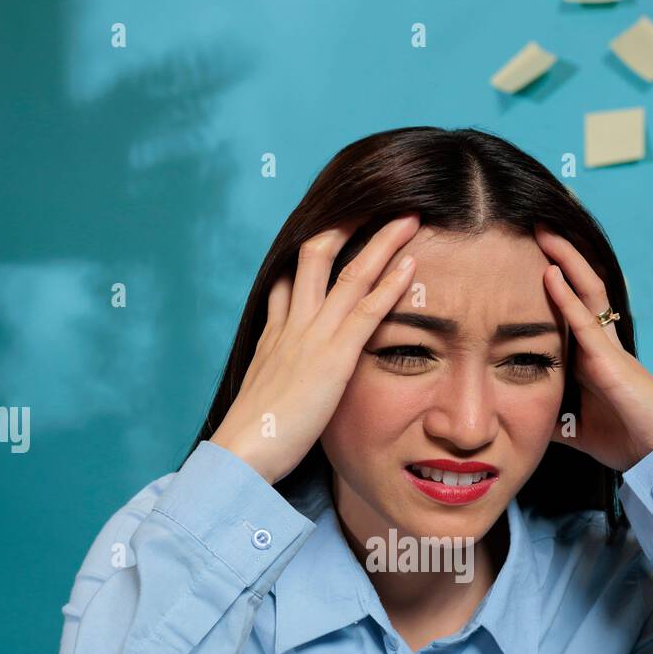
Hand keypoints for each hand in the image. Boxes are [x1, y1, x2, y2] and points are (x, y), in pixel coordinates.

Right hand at [211, 214, 420, 482]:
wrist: (241, 453)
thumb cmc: (254, 438)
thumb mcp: (265, 397)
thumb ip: (280, 379)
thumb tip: (288, 381)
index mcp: (274, 334)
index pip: (291, 276)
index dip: (312, 248)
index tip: (333, 227)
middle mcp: (292, 324)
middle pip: (316, 254)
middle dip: (347, 223)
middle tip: (374, 200)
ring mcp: (312, 336)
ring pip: (348, 272)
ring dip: (382, 241)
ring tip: (409, 217)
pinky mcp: (333, 358)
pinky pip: (365, 310)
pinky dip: (390, 284)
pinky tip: (411, 264)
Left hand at [535, 225, 652, 472]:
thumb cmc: (630, 439)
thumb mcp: (576, 428)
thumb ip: (553, 417)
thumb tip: (525, 418)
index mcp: (595, 358)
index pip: (572, 309)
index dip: (555, 283)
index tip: (529, 260)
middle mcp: (603, 345)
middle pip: (581, 288)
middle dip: (560, 256)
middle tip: (536, 227)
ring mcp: (609, 348)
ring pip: (587, 292)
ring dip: (565, 259)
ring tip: (543, 230)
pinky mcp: (612, 362)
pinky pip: (585, 322)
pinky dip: (566, 297)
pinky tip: (549, 274)